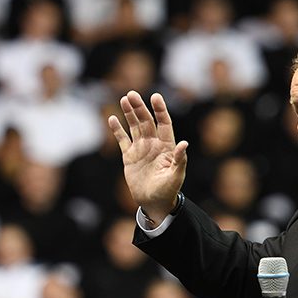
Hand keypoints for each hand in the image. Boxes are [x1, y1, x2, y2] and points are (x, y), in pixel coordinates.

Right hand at [109, 90, 188, 225]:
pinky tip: (112, 118)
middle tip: (131, 94)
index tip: (155, 97)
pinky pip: (122, 140)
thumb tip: (184, 144)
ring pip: (134, 127)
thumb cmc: (168, 190)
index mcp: (166, 146)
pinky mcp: (129, 156)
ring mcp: (141, 149)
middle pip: (146, 121)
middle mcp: (153, 144)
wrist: (154, 203)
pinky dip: (117, 130)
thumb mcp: (176, 176)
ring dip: (129, 113)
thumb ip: (179, 160)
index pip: (164, 123)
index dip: (160, 110)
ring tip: (124, 100)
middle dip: (139, 108)